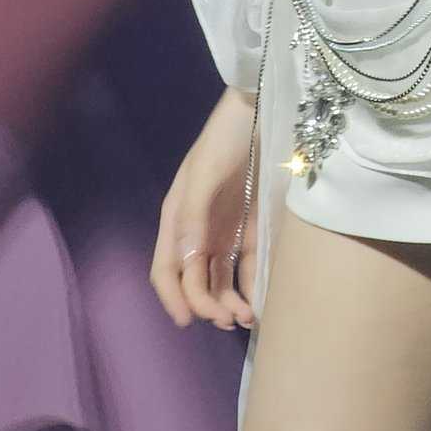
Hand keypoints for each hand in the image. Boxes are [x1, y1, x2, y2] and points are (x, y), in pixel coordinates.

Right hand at [150, 86, 258, 331]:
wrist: (264, 110)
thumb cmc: (226, 137)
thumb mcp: (205, 173)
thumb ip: (192, 218)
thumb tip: (183, 265)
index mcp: (178, 219)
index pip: (166, 269)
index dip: (173, 297)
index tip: (188, 320)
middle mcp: (199, 231)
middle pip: (194, 281)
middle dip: (206, 305)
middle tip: (228, 318)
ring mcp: (227, 232)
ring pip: (220, 281)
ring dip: (228, 303)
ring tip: (246, 317)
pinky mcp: (254, 230)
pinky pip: (248, 268)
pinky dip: (250, 289)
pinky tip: (260, 302)